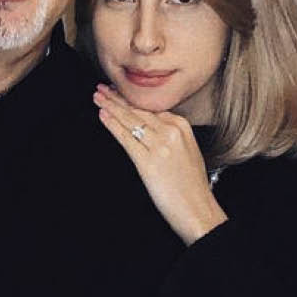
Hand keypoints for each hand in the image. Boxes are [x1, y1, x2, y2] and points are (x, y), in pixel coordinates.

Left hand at [94, 84, 227, 244]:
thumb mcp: (187, 150)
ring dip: (111, 106)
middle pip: (139, 110)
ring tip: (98, 97)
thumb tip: (151, 127)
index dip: (131, 98)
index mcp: (182, 126)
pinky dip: (112, 125)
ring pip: (130, 120)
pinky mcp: (148, 162)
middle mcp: (171, 132)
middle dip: (117, 98)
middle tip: (102, 88)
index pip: (151, 107)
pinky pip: (126, 138)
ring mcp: (159, 146)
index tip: (119, 91)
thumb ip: (171, 135)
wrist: (198, 208)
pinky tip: (103, 116)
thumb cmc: (192, 185)